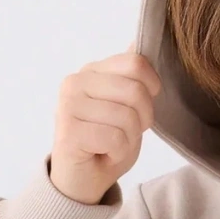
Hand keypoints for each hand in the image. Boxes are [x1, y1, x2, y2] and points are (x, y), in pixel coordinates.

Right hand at [50, 46, 161, 203]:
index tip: (140, 110)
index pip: (136, 63)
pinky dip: (119, 152)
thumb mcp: (127, 104)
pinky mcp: (68, 131)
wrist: (83, 180)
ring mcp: (68, 105)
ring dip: (129, 139)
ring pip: (126, 116)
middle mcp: (76, 81)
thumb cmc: (107, 143)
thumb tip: (139, 38)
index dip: (151, 90)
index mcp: (92, 70)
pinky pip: (115, 138)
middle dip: (142, 119)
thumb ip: (132, 74)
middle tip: (127, 133)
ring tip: (114, 144)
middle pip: (135, 90)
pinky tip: (105, 154)